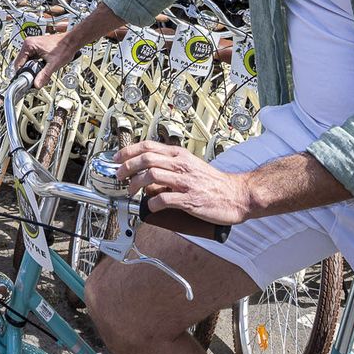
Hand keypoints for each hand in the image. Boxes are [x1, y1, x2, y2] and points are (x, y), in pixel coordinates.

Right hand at [15, 31, 78, 89]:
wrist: (72, 42)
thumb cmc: (64, 47)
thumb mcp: (54, 64)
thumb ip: (44, 75)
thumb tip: (36, 84)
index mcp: (29, 45)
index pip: (18, 63)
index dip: (22, 74)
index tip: (26, 81)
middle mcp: (28, 44)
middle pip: (22, 63)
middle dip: (28, 72)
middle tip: (34, 80)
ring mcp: (32, 46)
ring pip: (26, 62)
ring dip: (31, 69)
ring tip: (39, 74)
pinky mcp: (36, 48)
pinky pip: (31, 59)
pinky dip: (35, 65)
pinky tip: (40, 69)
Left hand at [115, 141, 252, 226]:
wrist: (237, 195)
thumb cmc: (213, 182)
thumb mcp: (189, 166)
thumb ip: (169, 168)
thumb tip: (147, 177)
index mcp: (180, 155)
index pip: (148, 146)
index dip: (128, 151)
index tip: (117, 159)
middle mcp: (181, 165)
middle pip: (146, 159)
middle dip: (127, 167)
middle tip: (119, 177)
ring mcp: (185, 182)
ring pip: (151, 176)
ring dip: (136, 184)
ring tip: (131, 192)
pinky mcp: (190, 200)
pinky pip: (164, 199)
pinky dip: (152, 204)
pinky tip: (150, 207)